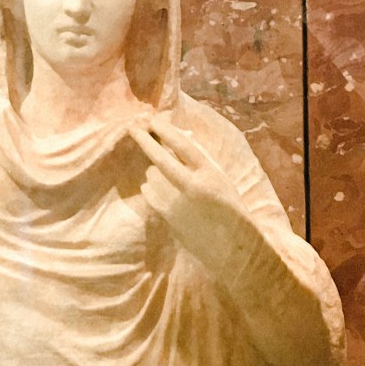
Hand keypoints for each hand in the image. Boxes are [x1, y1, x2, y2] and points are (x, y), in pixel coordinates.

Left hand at [129, 117, 247, 269]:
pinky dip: (151, 187)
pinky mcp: (166, 215)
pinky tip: (162, 190)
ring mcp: (176, 202)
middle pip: (160, 158)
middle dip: (144, 140)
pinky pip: (148, 192)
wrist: (232, 245)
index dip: (165, 130)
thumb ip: (199, 161)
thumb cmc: (229, 207)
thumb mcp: (220, 178)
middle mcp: (191, 185)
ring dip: (154, 170)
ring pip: (152, 174)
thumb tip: (176, 139)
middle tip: (132, 127)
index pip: (183, 145)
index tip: (152, 120)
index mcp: (209, 172)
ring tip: (168, 176)